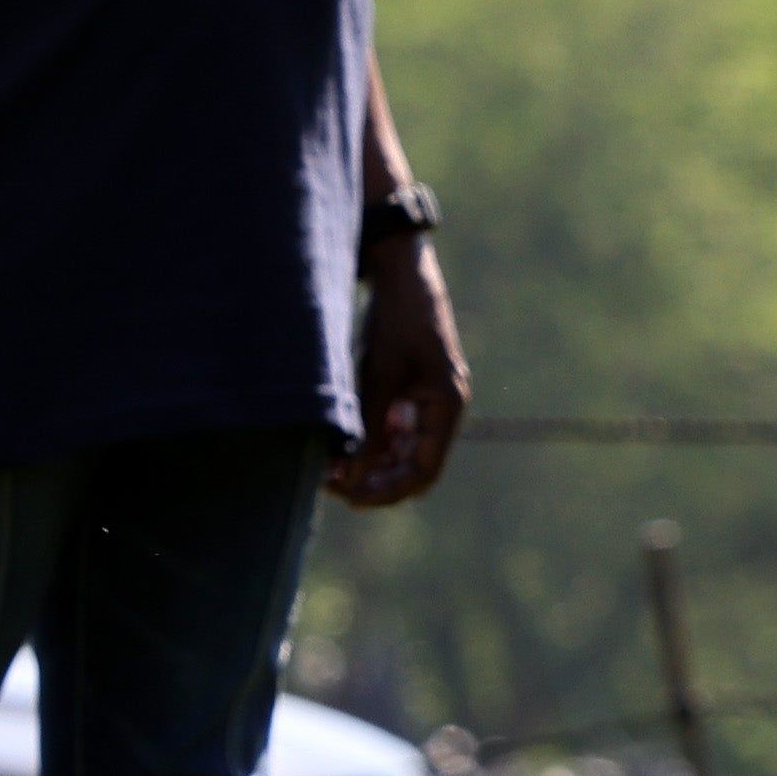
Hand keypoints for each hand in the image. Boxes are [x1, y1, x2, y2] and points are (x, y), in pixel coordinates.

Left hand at [333, 234, 467, 509]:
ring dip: (371, 463)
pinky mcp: (414, 389)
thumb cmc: (396, 323)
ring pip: (402, 450)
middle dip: (375, 480)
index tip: (350, 498)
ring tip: (330, 466)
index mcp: (447, 407)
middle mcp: (443, 408)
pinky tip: (342, 442)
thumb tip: (349, 480)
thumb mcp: (378, 378)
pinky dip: (372, 440)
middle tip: (331, 485)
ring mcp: (429, 400)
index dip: (387, 491)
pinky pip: (396, 429)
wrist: (402, 277)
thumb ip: (368, 430)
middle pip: (413, 466)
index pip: (423, 472)